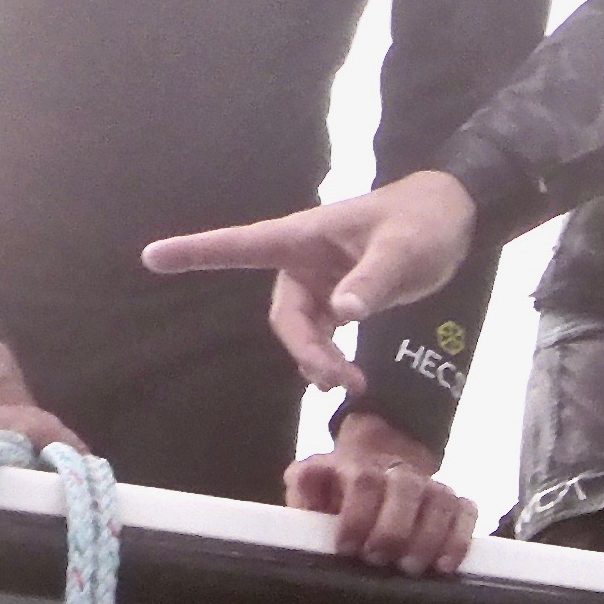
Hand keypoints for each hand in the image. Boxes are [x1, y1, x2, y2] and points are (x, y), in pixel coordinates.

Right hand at [141, 169, 482, 388]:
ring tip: (353, 383)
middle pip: (284, 314)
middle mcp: (302, 261)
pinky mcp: (339, 300)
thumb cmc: (422, 222)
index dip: (196, 252)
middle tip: (335, 379)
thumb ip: (374, 279)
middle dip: (303, 349)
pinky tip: (351, 378)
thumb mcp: (403, 249)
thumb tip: (342, 314)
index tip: (152, 257)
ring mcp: (319, 282)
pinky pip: (323, 336)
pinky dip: (332, 357)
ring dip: (320, 360)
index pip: (240, 245)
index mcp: (303, 236)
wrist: (451, 220)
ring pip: (303, 332)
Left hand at [290, 407, 480, 574]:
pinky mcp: (454, 500)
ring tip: (410, 568)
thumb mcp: (312, 483)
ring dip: (427, 537)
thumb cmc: (340, 488)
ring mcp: (429, 484)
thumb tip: (303, 512)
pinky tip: (445, 566)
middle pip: (404, 488)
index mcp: (359, 465)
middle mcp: (397, 470)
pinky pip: (466, 512)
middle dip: (392, 528)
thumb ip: (304, 492)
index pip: (365, 481)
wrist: (379, 459)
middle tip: (377, 559)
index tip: (346, 548)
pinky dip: (459, 538)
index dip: (358, 515)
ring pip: (439, 500)